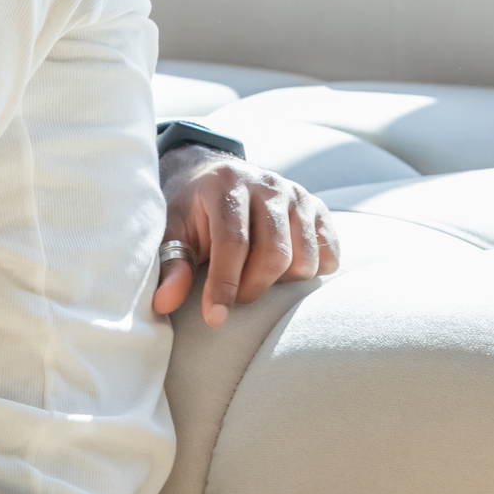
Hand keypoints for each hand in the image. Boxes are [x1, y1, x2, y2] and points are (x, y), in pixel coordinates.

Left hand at [153, 146, 338, 327]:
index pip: (234, 242)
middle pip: (275, 254)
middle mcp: (267, 184)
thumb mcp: (173, 229)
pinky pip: (329, 256)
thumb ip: (172, 263)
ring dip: (281, 281)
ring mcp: (297, 195)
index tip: (215, 317)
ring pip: (305, 260)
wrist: (217, 175)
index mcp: (227, 184)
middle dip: (253, 287)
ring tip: (255, 274)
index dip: (225, 284)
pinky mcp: (319, 208)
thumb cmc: (194, 209)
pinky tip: (283, 267)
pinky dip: (310, 272)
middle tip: (235, 295)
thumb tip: (164, 302)